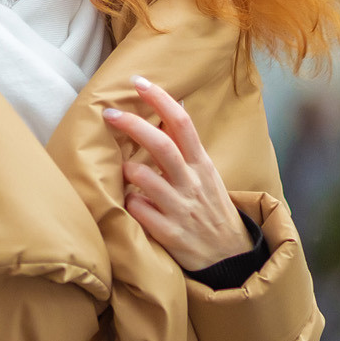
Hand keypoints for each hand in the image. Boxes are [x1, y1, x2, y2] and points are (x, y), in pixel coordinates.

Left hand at [103, 76, 251, 271]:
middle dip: (132, 124)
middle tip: (109, 113)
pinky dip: (129, 203)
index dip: (159, 99)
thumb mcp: (207, 174)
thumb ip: (187, 147)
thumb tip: (174, 105)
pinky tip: (130, 203)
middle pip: (160, 145)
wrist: (230, 258)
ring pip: (143, 178)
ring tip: (124, 171)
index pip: (182, 123)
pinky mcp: (169, 233)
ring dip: (127, 170)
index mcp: (201, 164)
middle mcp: (192, 183)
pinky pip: (138, 211)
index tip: (138, 82)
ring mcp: (180, 208)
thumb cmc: (211, 209)